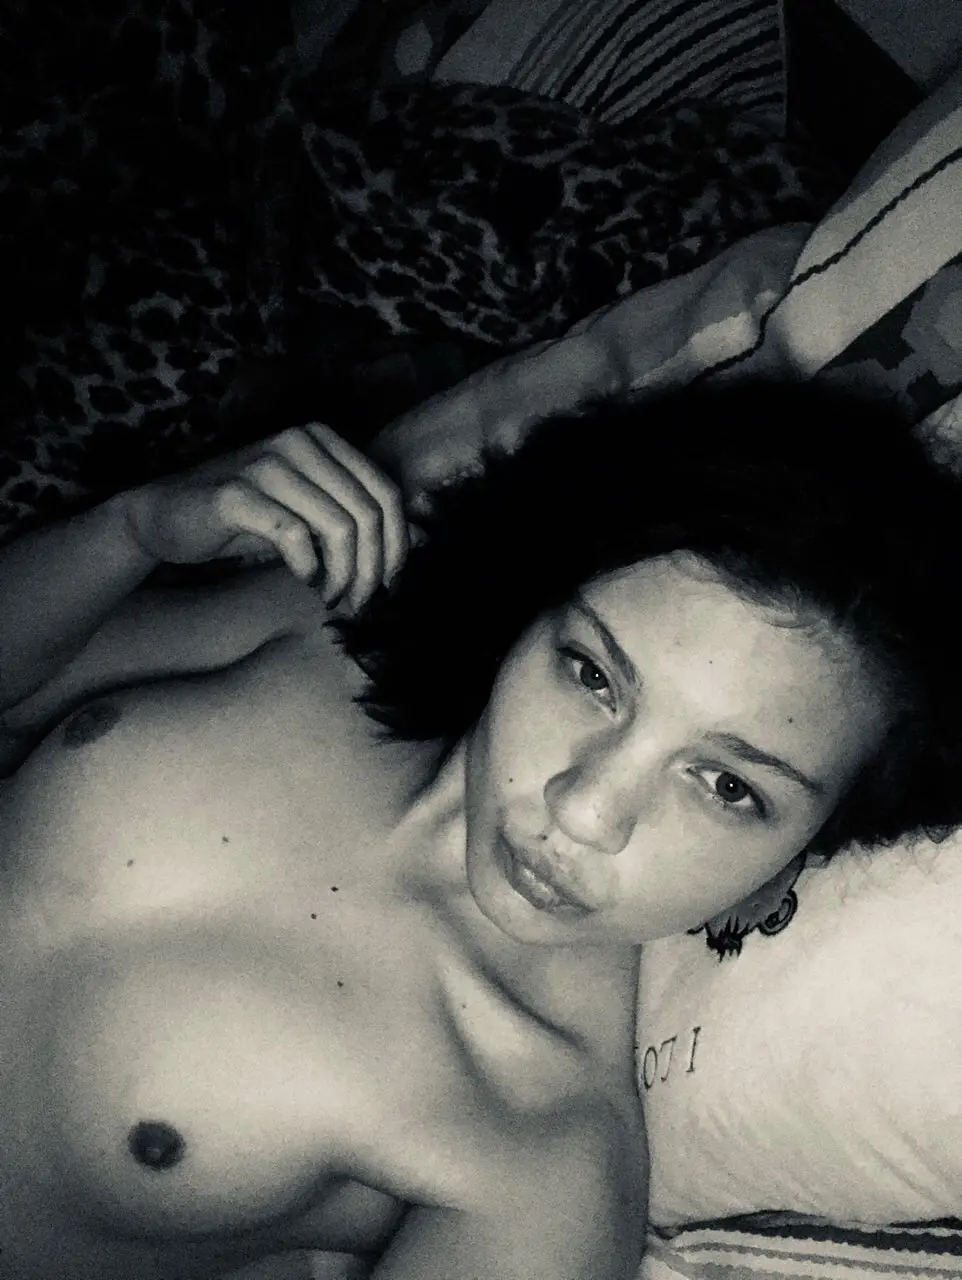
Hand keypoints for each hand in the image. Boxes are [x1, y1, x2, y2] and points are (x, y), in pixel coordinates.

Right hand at [122, 424, 409, 610]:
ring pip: (339, 527)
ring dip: (343, 575)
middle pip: (368, 514)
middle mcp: (300, 441)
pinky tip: (304, 581)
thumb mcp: (307, 512)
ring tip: (331, 597)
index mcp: (324, 440)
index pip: (387, 493)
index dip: (397, 546)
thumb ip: (351, 518)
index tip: (388, 586)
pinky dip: (308, 567)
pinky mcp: (236, 492)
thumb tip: (411, 548)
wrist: (165, 516)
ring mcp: (267, 463)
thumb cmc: (244, 518)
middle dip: (371, 569)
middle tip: (358, 602)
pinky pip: (294, 534)